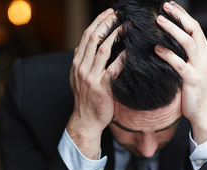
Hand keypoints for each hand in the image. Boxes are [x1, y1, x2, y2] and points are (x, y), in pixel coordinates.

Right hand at [67, 9, 123, 158]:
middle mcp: (82, 67)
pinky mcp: (102, 87)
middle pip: (93, 38)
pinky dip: (122, 57)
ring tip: (127, 26)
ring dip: (116, 35)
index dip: (98, 22)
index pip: (86, 36)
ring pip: (103, 50)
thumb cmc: (85, 98)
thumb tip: (80, 47)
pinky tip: (130, 50)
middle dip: (106, 22)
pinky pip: (113, 69)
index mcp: (77, 63)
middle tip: (118, 13)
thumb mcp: (76, 78)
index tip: (109, 12)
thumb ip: (79, 62)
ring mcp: (91, 77)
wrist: (86, 119)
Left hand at [155, 1, 206, 143]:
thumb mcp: (195, 69)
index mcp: (205, 53)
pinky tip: (156, 48)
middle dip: (179, 16)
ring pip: (188, 43)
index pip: (195, 28)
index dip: (183, 16)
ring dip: (172, 30)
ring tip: (159, 21)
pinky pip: (179, 64)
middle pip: (193, 30)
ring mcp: (200, 68)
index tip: (170, 7)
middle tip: (165, 7)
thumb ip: (187, 56)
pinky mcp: (192, 80)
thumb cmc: (196, 90)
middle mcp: (205, 57)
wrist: (205, 111)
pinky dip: (167, 54)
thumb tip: (168, 44)